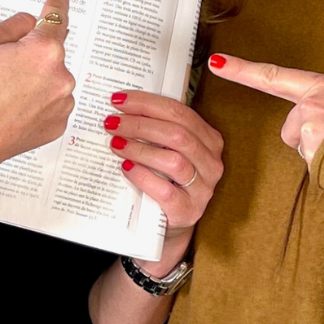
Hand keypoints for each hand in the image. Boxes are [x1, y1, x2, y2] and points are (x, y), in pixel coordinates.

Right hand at [0, 0, 74, 191]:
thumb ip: (14, 26)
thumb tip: (32, 23)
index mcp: (44, 50)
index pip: (56, 18)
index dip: (56, 4)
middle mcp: (61, 76)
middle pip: (50, 53)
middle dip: (31, 55)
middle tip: (0, 70)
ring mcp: (62, 103)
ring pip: (52, 80)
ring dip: (36, 80)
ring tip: (2, 95)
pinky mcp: (59, 125)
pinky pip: (51, 104)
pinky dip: (37, 103)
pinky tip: (11, 110)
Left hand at [107, 91, 223, 266]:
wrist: (168, 223)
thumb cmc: (166, 179)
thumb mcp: (167, 150)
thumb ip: (157, 129)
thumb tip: (123, 105)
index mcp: (209, 139)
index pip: (180, 112)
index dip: (148, 103)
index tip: (119, 100)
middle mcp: (212, 162)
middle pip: (177, 134)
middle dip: (140, 124)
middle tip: (112, 122)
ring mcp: (203, 189)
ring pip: (174, 161)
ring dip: (140, 149)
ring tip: (115, 143)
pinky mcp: (189, 211)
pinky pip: (166, 191)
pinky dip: (144, 176)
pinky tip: (126, 168)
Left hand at [207, 52, 323, 166]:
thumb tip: (322, 115)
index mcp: (322, 85)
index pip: (273, 76)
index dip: (242, 70)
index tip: (216, 62)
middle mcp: (312, 103)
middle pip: (291, 130)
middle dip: (311, 139)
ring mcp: (311, 128)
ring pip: (304, 149)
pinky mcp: (314, 152)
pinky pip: (314, 167)